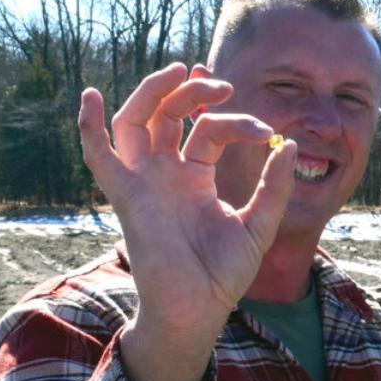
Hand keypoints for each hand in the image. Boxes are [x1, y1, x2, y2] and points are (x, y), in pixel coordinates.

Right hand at [78, 63, 296, 380]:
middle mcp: (165, 174)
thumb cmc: (223, 275)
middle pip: (166, 115)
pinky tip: (94, 97)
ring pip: (135, 122)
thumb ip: (273, 186)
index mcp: (193, 178)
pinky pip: (99, 156)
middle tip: (221, 84)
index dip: (236, 122)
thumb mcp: (258, 224)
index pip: (208, 131)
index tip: (269, 132)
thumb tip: (289, 144)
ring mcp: (144, 182)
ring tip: (179, 70)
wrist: (199, 310)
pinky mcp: (127, 196)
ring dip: (152, 92)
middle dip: (191, 92)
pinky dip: (90, 126)